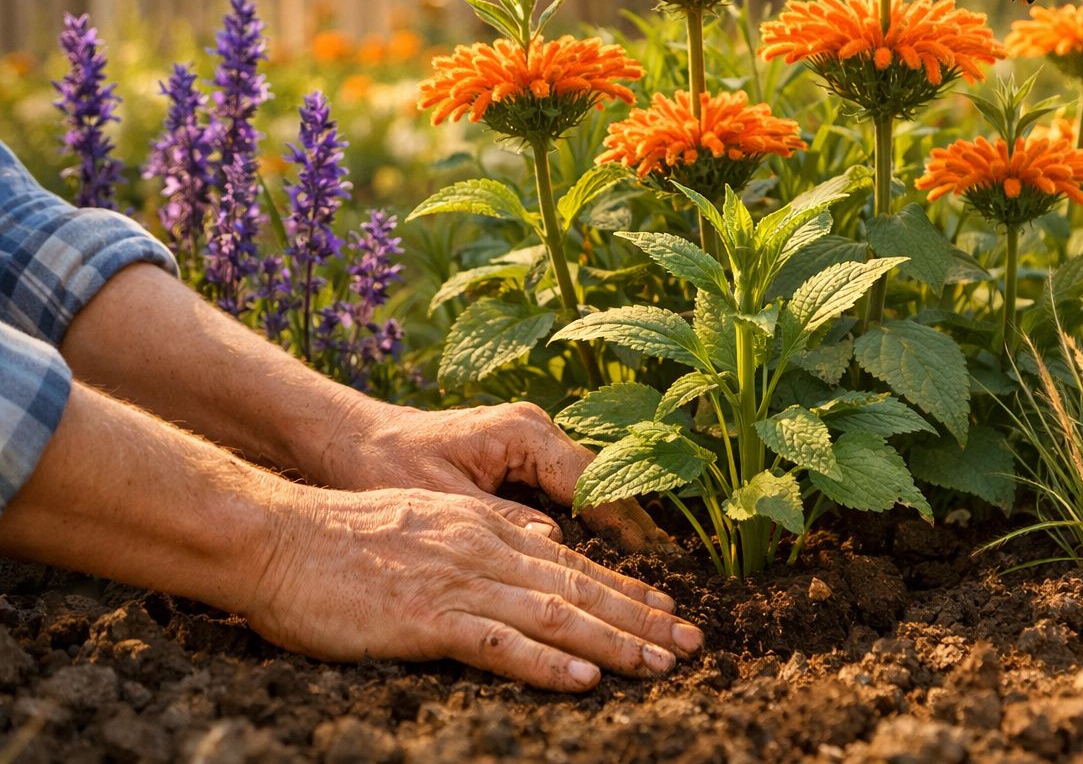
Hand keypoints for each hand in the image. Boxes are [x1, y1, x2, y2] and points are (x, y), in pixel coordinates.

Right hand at [248, 486, 702, 690]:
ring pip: (554, 613)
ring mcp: (459, 582)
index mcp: (487, 528)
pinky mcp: (427, 616)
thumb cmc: (345, 534)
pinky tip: (583, 678)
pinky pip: (497, 642)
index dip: (626, 588)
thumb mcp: (432, 516)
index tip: (669, 608)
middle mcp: (485, 549)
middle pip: (579, 588)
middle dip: (641, 618)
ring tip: (658, 664)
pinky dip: (545, 661)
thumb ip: (491, 529)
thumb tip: (546, 541)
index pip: (573, 563)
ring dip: (613, 641)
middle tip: (691, 643)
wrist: (279, 537)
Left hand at [321, 402, 672, 551]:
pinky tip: (612, 563)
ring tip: (655, 585)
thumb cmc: (383, 461)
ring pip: (591, 491)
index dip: (626, 527)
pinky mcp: (520, 458)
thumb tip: (553, 543)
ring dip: (618, 535)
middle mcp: (537, 431)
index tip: (655, 566)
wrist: (348, 436)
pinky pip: (568, 493)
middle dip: (636, 535)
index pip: (593, 483)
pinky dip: (591, 527)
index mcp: (524, 432)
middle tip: (671, 588)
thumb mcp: (438, 498)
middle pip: (603, 487)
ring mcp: (531, 442)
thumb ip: (498, 521)